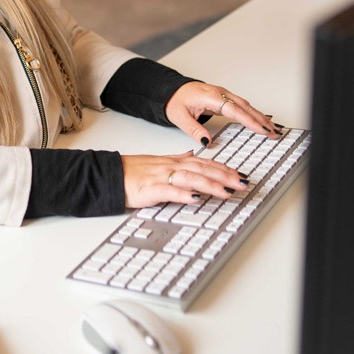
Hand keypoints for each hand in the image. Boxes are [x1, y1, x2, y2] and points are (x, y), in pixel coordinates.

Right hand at [121, 149, 249, 208]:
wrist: (111, 174)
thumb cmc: (133, 170)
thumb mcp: (157, 161)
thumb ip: (176, 159)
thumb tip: (191, 154)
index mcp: (174, 161)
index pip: (204, 163)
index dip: (224, 168)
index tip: (239, 175)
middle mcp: (171, 166)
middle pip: (202, 169)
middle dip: (225, 176)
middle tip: (243, 183)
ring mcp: (161, 177)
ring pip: (191, 178)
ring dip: (211, 184)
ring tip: (227, 191)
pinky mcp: (151, 189)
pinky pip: (170, 191)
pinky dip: (184, 194)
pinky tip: (196, 199)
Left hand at [164, 81, 278, 146]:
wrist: (171, 91)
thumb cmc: (175, 101)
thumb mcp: (179, 117)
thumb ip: (193, 129)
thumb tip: (206, 141)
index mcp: (209, 97)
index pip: (233, 109)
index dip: (249, 120)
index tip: (261, 129)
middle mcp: (219, 94)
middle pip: (244, 107)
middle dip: (260, 120)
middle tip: (273, 133)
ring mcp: (223, 95)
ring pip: (245, 106)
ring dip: (259, 117)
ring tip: (272, 130)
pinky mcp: (223, 98)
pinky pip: (242, 106)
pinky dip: (253, 114)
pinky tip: (261, 121)